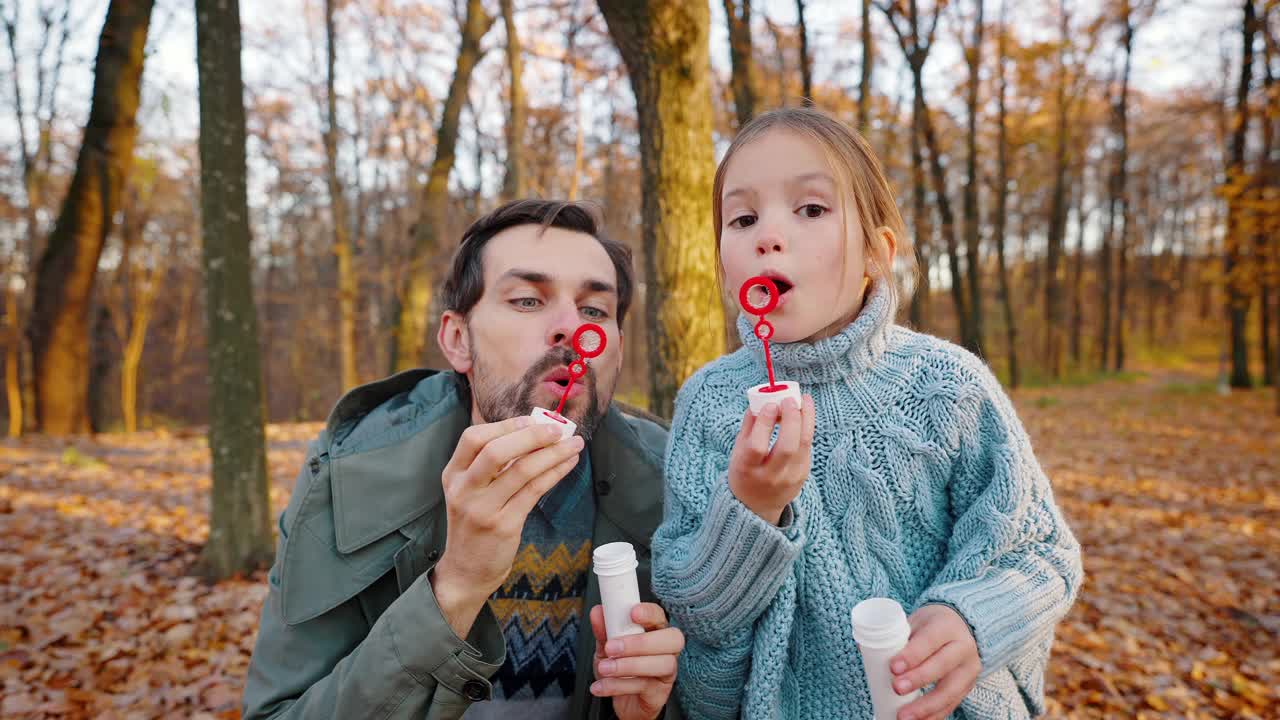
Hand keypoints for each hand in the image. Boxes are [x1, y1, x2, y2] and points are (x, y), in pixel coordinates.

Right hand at [432, 416, 583, 636]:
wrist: (466, 571)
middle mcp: (464, 489)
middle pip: (496, 451)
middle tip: (558, 430)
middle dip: (532, 435)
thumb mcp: (469, 491)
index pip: (473, 437)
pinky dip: (555, 473)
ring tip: (574, 444)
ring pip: (522, 470)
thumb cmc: (474, 524)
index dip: (505, 425)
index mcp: (453, 475)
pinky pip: (534, 491)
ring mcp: (483, 509)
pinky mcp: (504, 525)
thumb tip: (532, 433)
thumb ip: (491, 465)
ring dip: (553, 453)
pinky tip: (567, 464)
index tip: (530, 420)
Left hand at [589, 603, 684, 719]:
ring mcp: (666, 672)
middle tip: (612, 648)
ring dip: (629, 665)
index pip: (659, 616)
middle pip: (672, 639)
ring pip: (663, 664)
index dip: (649, 613)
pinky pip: (645, 686)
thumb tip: (598, 612)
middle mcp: (666, 649)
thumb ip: (604, 631)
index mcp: (654, 631)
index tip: (632, 613)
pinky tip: (601, 686)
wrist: (623, 704)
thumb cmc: (620, 670)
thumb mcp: (607, 649)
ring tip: (605, 668)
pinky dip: (618, 686)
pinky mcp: (660, 692)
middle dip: (641, 642)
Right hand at [727, 396, 814, 524]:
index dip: (765, 423)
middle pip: (787, 446)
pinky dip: (806, 429)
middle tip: (791, 400)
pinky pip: (807, 449)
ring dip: (807, 419)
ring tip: (805, 400)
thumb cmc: (745, 472)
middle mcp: (770, 477)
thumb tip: (760, 400)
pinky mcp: (802, 476)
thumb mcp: (738, 452)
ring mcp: (789, 479)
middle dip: (791, 419)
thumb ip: (748, 427)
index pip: (757, 446)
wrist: (755, 507)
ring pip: (804, 445)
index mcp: (747, 469)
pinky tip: (804, 416)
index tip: (770, 404)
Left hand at [891, 604, 980, 719]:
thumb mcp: (915, 622)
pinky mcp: (967, 687)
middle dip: (918, 680)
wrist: (961, 628)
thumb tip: (863, 649)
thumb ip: (894, 635)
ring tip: (903, 716)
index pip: (930, 641)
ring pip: (949, 691)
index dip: (912, 655)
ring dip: (925, 707)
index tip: (893, 667)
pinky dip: (934, 716)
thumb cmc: (931, 625)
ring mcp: (968, 669)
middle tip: (896, 688)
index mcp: (947, 627)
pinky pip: (951, 705)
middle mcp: (962, 648)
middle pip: (942, 666)